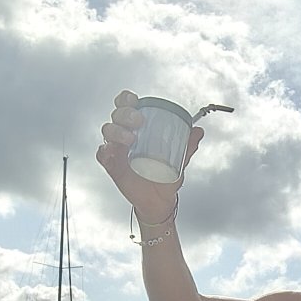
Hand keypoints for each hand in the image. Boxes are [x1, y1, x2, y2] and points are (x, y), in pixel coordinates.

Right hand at [96, 90, 203, 224]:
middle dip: (125, 113)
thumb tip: (198, 131)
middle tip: (138, 121)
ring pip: (108, 131)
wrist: (160, 201)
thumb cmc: (165, 177)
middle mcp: (125, 135)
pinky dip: (105, 151)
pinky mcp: (112, 165)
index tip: (135, 101)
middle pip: (117, 115)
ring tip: (130, 139)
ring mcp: (117, 150)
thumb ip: (187, 146)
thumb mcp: (179, 160)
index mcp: (138, 128)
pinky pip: (102, 154)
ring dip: (117, 131)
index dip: (126, 99)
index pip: (127, 106)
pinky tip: (112, 152)